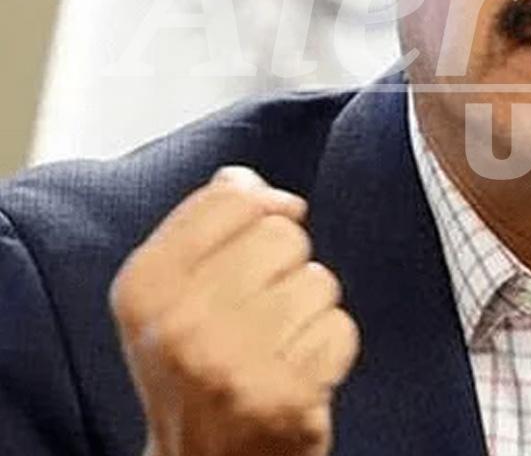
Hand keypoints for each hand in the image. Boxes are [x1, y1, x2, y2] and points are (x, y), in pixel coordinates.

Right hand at [109, 167, 358, 455]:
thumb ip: (202, 224)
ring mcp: (233, 363)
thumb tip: (248, 179)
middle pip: (283, 234)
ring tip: (278, 342)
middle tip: (261, 309)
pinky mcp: (284, 395)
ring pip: (318, 280)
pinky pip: (341, 328)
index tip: (257, 239)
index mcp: (145, 285)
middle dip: (285, 265)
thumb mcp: (167, 293)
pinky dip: (329, 347)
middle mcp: (180, 324)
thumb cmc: (192, 367)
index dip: (261, 208)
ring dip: (310, 308)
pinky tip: (297, 370)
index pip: (233, 196)